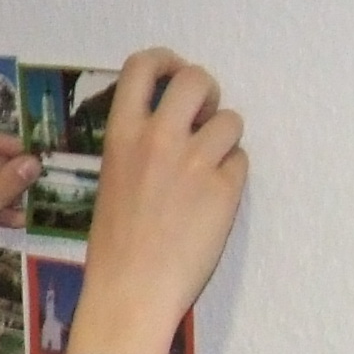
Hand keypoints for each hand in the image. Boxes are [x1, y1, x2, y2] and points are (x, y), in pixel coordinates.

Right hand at [64, 49, 245, 353]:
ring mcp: (195, 162)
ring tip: (208, 169)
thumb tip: (172, 124)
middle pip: (197, 79)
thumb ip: (138, 146)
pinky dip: (232, 176)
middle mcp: (159, 139)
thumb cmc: (115, 246)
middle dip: (206, 92)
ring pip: (231, 120)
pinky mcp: (224, 190)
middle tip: (202, 116)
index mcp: (122, 135)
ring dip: (224, 139)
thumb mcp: (112, 180)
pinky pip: (240, 162)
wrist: (132, 292)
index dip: (165, 61)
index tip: (174, 73)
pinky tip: (213, 201)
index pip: (143, 67)